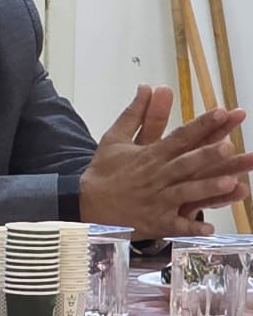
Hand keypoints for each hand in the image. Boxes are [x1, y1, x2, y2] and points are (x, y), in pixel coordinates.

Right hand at [80, 85, 252, 236]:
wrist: (85, 204)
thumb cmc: (104, 171)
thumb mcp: (114, 138)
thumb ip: (135, 113)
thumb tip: (147, 87)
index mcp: (150, 155)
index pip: (181, 136)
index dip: (202, 124)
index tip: (223, 112)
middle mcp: (157, 176)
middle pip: (186, 164)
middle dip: (208, 156)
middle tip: (229, 146)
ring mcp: (157, 200)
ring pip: (186, 193)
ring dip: (207, 189)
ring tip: (229, 183)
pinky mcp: (155, 222)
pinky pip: (176, 226)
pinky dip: (191, 228)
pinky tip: (208, 228)